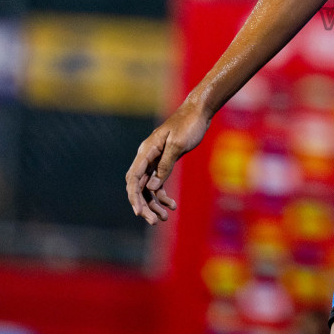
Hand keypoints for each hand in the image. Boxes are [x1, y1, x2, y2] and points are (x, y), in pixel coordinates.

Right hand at [125, 102, 210, 224]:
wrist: (199, 112)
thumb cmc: (189, 125)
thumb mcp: (178, 145)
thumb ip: (165, 166)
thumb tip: (151, 187)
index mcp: (146, 151)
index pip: (134, 178)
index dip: (134, 197)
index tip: (139, 213)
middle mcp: (147, 156)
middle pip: (138, 186)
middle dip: (144, 205)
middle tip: (154, 221)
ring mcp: (154, 160)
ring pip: (147, 187)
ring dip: (154, 203)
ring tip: (164, 218)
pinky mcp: (163, 162)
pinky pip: (157, 182)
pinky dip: (162, 195)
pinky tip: (172, 205)